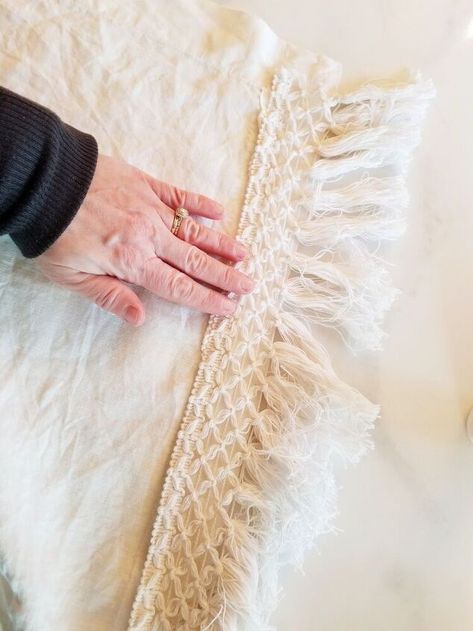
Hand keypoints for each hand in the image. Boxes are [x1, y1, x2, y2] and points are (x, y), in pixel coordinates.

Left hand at [37, 154, 254, 325]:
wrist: (43, 181)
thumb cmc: (53, 234)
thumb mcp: (72, 276)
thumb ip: (110, 296)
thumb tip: (140, 319)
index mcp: (132, 262)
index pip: (179, 286)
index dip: (207, 299)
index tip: (230, 307)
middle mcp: (149, 236)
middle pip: (195, 261)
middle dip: (225, 275)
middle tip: (249, 284)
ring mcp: (151, 208)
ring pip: (194, 230)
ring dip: (222, 243)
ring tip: (245, 254)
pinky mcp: (146, 184)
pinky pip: (179, 195)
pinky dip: (200, 204)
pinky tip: (219, 211)